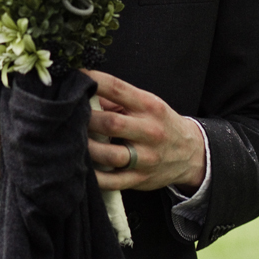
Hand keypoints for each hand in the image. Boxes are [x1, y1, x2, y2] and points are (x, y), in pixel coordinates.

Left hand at [83, 70, 205, 192]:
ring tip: (71, 140)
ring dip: (86, 147)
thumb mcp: (146, 103)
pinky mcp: (140, 179)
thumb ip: (117, 98)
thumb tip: (85, 93)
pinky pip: (113, 181)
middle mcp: (149, 131)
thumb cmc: (160, 123)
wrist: (191, 153)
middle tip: (67, 114)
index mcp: (148, 105)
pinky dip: (94, 176)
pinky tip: (81, 167)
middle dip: (86, 118)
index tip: (75, 77)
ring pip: (110, 154)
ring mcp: (145, 158)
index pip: (117, 87)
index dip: (93, 81)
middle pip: (111, 123)